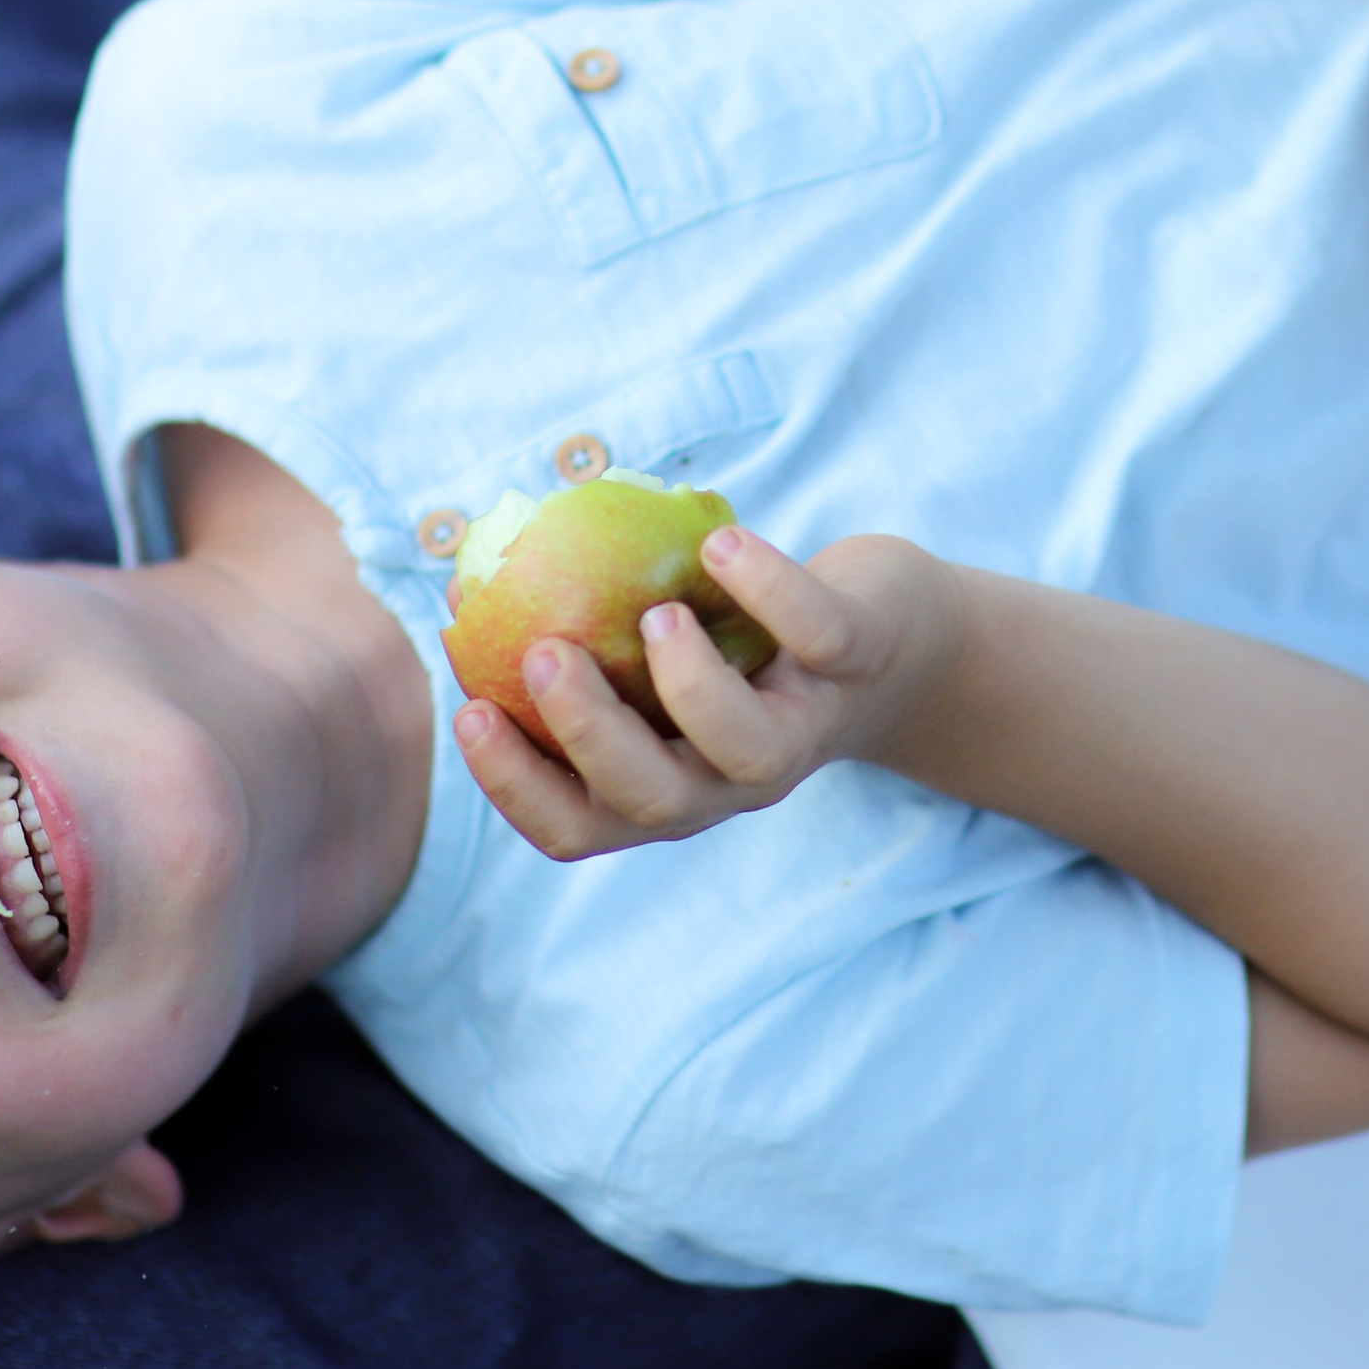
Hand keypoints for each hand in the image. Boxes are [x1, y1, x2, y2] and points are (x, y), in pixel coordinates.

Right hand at [453, 526, 964, 860]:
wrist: (901, 642)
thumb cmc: (748, 642)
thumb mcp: (662, 644)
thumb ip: (580, 627)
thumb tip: (466, 577)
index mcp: (670, 781)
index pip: (579, 824)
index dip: (516, 787)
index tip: (469, 713)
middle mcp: (733, 778)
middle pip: (653, 801)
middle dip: (587, 735)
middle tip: (540, 654)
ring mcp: (805, 727)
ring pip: (745, 749)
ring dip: (687, 686)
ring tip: (651, 615)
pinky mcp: (860, 660)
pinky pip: (817, 635)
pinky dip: (768, 588)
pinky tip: (718, 544)